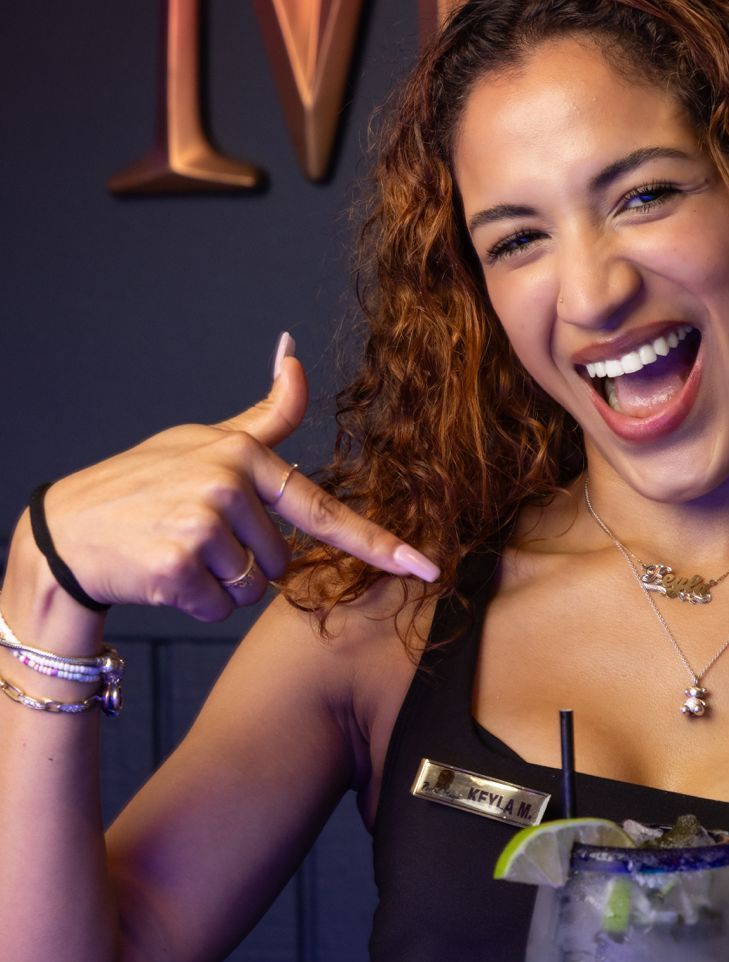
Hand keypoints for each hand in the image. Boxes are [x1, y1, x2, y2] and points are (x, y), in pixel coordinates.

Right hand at [37, 335, 438, 621]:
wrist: (68, 528)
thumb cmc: (143, 484)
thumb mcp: (205, 442)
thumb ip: (264, 416)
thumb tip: (294, 352)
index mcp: (244, 456)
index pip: (323, 508)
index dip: (379, 543)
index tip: (427, 567)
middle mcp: (228, 486)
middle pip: (282, 563)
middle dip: (245, 562)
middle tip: (194, 537)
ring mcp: (203, 525)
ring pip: (252, 590)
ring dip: (219, 586)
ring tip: (177, 553)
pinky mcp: (179, 567)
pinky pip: (218, 609)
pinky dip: (193, 603)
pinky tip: (162, 575)